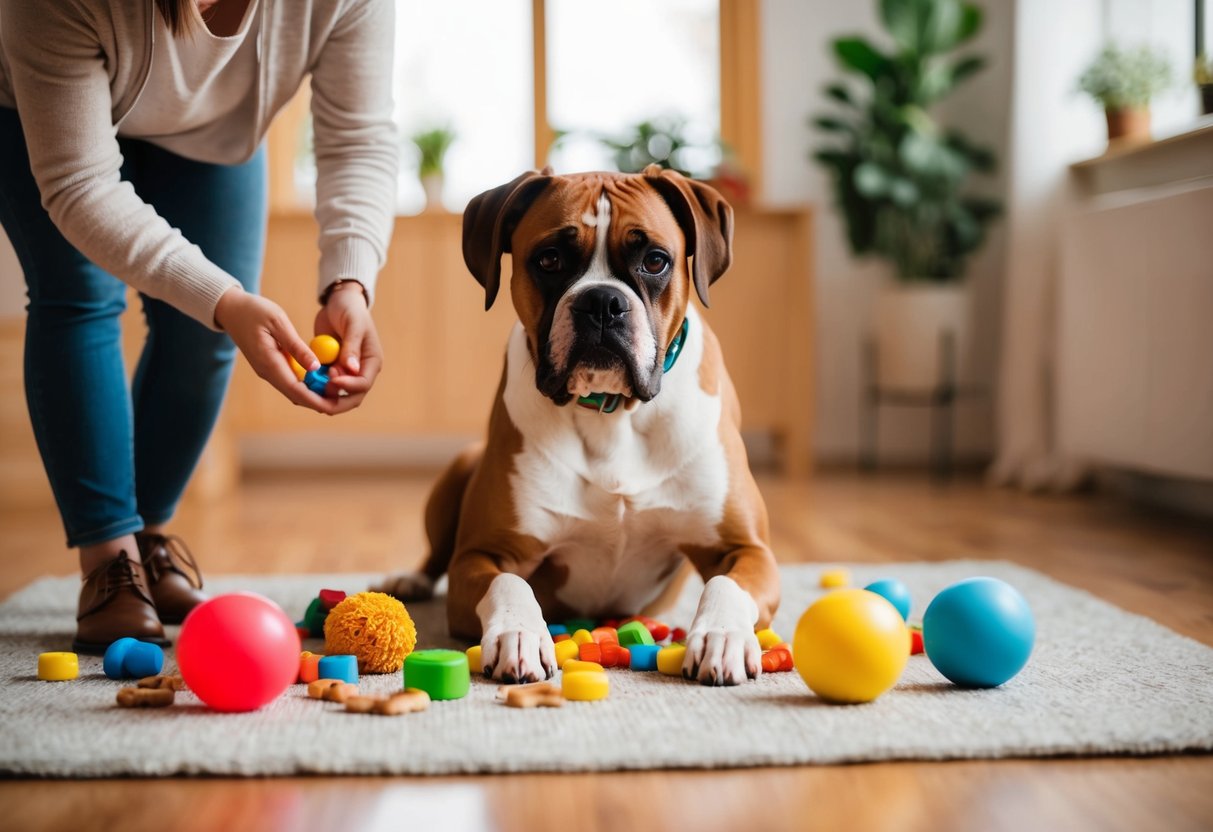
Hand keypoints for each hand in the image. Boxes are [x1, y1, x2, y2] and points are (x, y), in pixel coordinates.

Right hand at [213, 287, 343, 414]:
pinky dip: (307, 383)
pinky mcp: (270, 366)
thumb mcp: (278, 322)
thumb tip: (315, 367)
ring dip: (314, 393)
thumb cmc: (254, 311)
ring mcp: (268, 371)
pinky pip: (291, 381)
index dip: (317, 400)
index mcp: (269, 363)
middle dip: (319, 401)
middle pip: (297, 396)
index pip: (296, 391)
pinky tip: (323, 377)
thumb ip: (297, 346)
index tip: (336, 403)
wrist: (231, 309)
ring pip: (294, 391)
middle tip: (343, 399)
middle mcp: (268, 372)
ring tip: (338, 389)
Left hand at [313, 280, 382, 411]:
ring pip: (336, 394)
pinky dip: (314, 386)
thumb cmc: (350, 309)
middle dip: (335, 401)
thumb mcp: (353, 324)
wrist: (339, 301)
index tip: (331, 379)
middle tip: (316, 396)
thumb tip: (352, 368)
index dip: (348, 386)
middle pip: (352, 397)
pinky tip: (301, 383)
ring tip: (306, 387)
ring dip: (322, 395)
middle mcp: (360, 370)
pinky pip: (323, 383)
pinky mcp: (331, 368)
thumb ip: (352, 346)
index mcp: (371, 361)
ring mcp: (345, 371)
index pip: (363, 384)